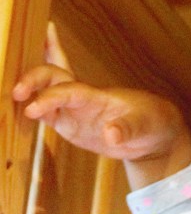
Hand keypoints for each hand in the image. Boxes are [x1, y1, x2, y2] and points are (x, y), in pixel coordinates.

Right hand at [12, 23, 190, 188]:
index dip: (51, 97)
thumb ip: (127, 129)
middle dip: (33, 80)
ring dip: (27, 87)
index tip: (33, 108)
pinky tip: (14, 105)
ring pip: (44, 92)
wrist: (154, 132)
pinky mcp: (70, 124)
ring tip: (8, 90)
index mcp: (98, 96)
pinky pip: (46, 112)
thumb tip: (110, 134)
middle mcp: (82, 100)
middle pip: (53, 79)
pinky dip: (30, 106)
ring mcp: (73, 111)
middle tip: (16, 91)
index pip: (69, 91)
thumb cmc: (152, 121)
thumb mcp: (146, 125)